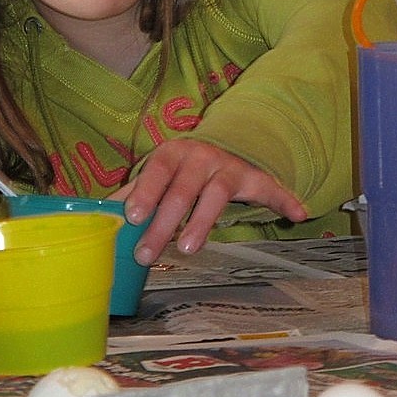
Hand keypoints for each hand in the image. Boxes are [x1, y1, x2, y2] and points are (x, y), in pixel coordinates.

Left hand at [120, 139, 306, 264]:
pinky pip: (270, 187)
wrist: (224, 144)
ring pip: (217, 194)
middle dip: (164, 223)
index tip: (132, 216)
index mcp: (172, 154)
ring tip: (190, 248)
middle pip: (182, 190)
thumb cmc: (180, 167)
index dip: (144, 192)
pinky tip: (298, 214)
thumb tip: (99, 215)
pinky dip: (285, 198)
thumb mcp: (156, 172)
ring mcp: (228, 167)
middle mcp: (200, 157)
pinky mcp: (253, 177)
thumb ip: (132, 192)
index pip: (156, 171)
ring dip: (204, 220)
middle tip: (148, 253)